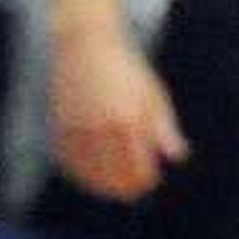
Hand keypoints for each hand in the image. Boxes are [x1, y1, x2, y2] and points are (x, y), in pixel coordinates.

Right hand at [51, 17, 186, 199]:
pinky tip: (86, 176)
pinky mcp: (61, 124)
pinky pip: (68, 159)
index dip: (143, 181)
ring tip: (108, 190)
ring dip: (99, 185)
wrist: (87, 44)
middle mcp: (103, 127)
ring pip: (88, 172)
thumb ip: (164, 128)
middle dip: (123, 187)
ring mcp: (79, 127)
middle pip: (113, 174)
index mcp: (131, 120)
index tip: (147, 183)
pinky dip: (76, 172)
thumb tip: (177, 157)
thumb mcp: (154, 95)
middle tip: (129, 193)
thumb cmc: (127, 70)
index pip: (139, 167)